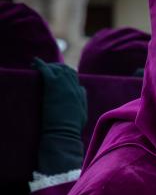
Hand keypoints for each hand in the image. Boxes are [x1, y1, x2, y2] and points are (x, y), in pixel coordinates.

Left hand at [33, 58, 87, 173]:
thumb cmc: (71, 128)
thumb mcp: (82, 113)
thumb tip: (82, 89)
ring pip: (57, 68)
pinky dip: (40, 64)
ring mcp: (64, 86)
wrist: (64, 132)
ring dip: (48, 66)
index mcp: (80, 94)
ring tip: (36, 66)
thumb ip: (82, 99)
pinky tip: (34, 62)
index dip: (65, 74)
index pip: (74, 77)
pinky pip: (47, 70)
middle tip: (44, 69)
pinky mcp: (53, 86)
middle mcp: (73, 88)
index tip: (55, 75)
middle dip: (56, 67)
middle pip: (66, 70)